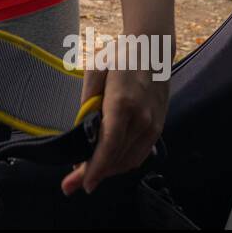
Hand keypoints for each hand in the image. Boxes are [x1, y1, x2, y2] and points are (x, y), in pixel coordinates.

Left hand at [62, 66, 167, 194]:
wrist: (153, 48)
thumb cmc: (119, 56)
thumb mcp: (94, 71)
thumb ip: (87, 102)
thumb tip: (81, 130)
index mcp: (122, 104)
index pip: (108, 146)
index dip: (94, 169)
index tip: (81, 184)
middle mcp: (141, 119)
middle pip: (116, 159)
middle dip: (94, 175)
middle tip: (72, 184)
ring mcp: (153, 125)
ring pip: (129, 161)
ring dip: (109, 171)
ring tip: (87, 174)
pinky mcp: (158, 126)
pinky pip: (140, 153)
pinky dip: (122, 162)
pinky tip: (108, 162)